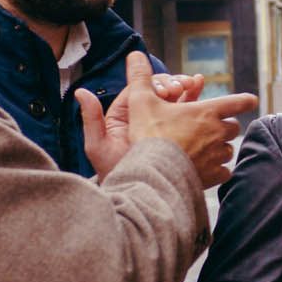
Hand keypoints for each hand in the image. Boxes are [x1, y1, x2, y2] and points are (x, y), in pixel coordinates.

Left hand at [78, 71, 204, 180]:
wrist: (138, 197)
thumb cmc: (115, 173)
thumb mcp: (98, 147)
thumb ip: (91, 119)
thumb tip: (81, 92)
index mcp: (126, 116)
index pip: (140, 90)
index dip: (154, 83)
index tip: (166, 88)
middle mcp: (144, 119)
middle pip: (160, 92)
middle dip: (173, 83)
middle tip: (181, 87)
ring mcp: (163, 127)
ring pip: (175, 100)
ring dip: (186, 88)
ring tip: (194, 84)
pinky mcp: (178, 137)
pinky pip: (187, 115)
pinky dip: (195, 100)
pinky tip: (201, 88)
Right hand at [122, 51, 256, 186]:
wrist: (152, 171)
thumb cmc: (149, 134)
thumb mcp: (141, 101)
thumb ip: (140, 78)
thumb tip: (135, 53)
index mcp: (207, 112)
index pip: (237, 102)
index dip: (245, 100)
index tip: (252, 100)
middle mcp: (218, 133)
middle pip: (233, 127)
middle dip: (224, 127)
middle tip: (210, 129)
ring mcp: (217, 155)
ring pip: (228, 150)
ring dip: (220, 149)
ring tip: (204, 150)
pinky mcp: (214, 176)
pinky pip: (224, 172)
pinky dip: (217, 170)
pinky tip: (205, 169)